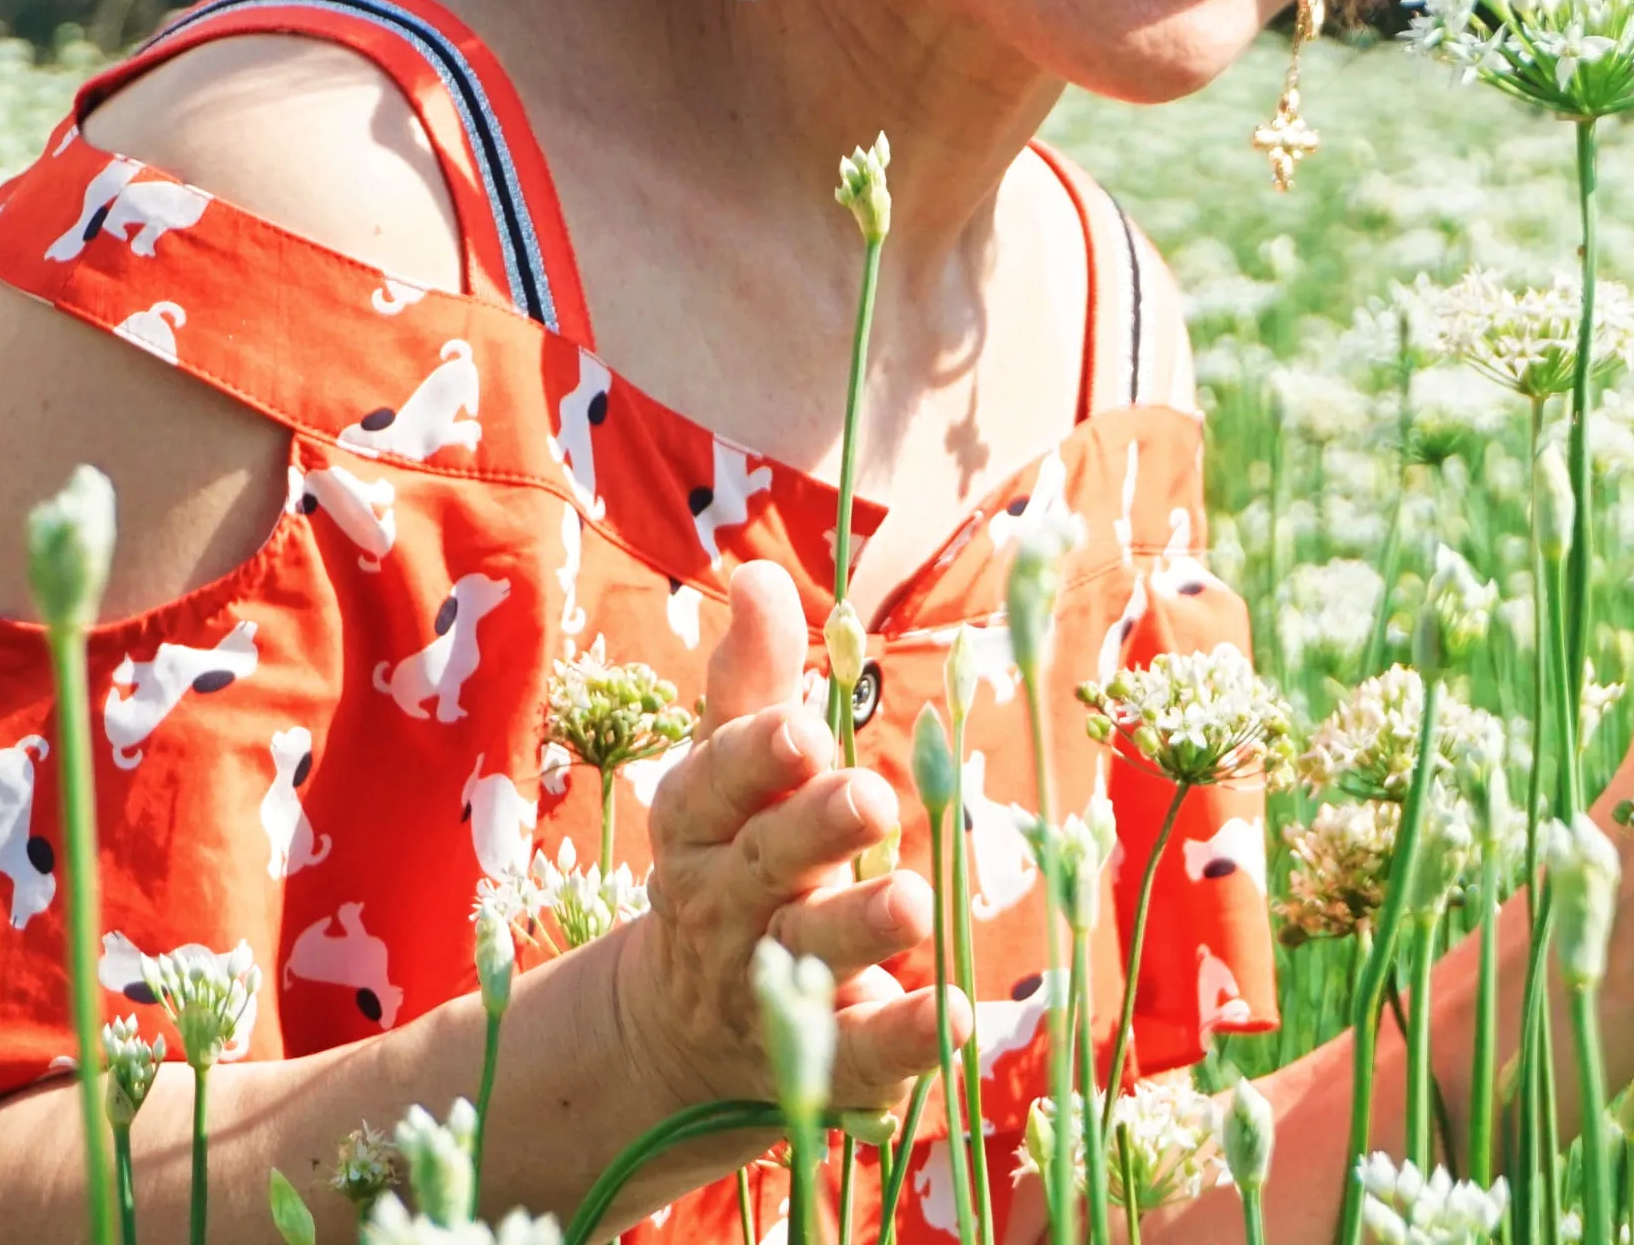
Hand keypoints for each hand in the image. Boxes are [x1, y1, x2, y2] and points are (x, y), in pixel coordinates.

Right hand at [616, 559, 954, 1117]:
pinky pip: (856, 1052)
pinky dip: (899, 1035)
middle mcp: (724, 907)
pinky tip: (950, 1013)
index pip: (715, 786)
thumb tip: (760, 574)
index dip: (756, 760)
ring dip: (857, 928)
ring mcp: (769, 988)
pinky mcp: (819, 1059)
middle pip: (767, 863)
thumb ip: (750, 682)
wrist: (682, 1031)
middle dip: (815, 829)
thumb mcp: (727, 773)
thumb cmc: (731, 860)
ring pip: (808, 955)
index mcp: (697, 828)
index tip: (804, 731)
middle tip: (871, 798)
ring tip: (912, 900)